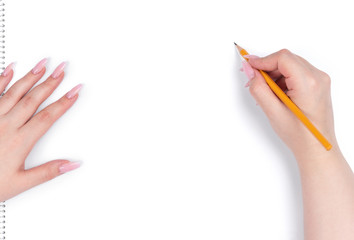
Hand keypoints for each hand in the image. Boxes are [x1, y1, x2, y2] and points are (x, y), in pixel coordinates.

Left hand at [0, 59, 81, 201]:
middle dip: (50, 82)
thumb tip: (71, 164)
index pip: (48, 116)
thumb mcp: (20, 183)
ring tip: (42, 64)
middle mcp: (6, 125)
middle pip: (34, 99)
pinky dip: (2, 80)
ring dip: (30, 77)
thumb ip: (48, 172)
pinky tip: (10, 69)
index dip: (64, 102)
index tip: (75, 91)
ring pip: (15, 92)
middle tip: (62, 68)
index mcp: (20, 141)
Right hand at [243, 49, 336, 155]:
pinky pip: (296, 73)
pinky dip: (282, 79)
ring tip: (265, 92)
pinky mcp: (318, 84)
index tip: (249, 66)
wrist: (317, 148)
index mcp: (309, 83)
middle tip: (253, 80)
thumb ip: (259, 88)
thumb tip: (250, 71)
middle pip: (286, 59)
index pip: (282, 58)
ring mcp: (320, 80)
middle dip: (267, 68)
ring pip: (290, 65)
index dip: (263, 60)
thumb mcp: (273, 112)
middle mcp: (318, 77)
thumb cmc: (300, 135)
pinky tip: (276, 94)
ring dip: (274, 74)